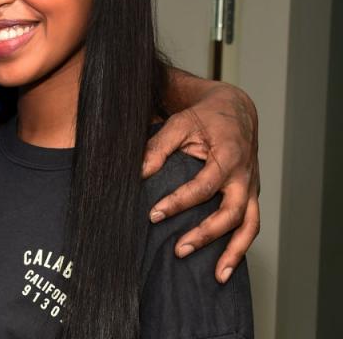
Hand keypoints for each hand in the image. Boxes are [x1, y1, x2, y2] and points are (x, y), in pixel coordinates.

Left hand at [142, 80, 259, 282]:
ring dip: (234, 253)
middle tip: (178, 250)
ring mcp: (251, 189)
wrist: (235, 111)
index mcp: (227, 156)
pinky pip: (251, 226)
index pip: (203, 186)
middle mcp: (244, 176)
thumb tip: (138, 172)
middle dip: (206, 234)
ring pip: (250, 226)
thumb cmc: (203, 118)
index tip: (154, 214)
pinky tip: (225, 268)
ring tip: (217, 277)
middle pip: (231, 212)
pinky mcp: (250, 197)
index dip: (179, 202)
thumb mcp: (179, 124)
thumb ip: (158, 147)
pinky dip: (241, 248)